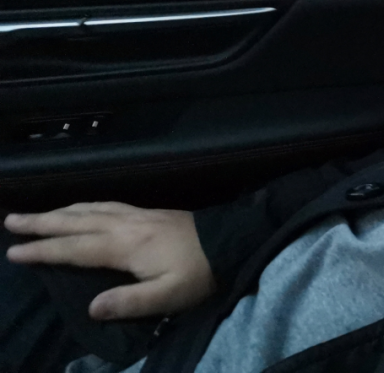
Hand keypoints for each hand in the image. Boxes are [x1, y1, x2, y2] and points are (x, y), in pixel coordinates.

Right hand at [4, 201, 215, 320]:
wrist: (232, 240)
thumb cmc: (200, 272)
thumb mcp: (169, 296)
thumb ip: (130, 302)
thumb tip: (91, 308)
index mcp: (126, 246)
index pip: (75, 248)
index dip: (44, 250)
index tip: (14, 251)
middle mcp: (126, 224)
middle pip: (76, 220)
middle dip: (42, 221)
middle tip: (10, 219)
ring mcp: (138, 215)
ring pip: (90, 208)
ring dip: (61, 210)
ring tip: (38, 214)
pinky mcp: (149, 212)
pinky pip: (107, 204)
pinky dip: (85, 205)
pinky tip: (83, 208)